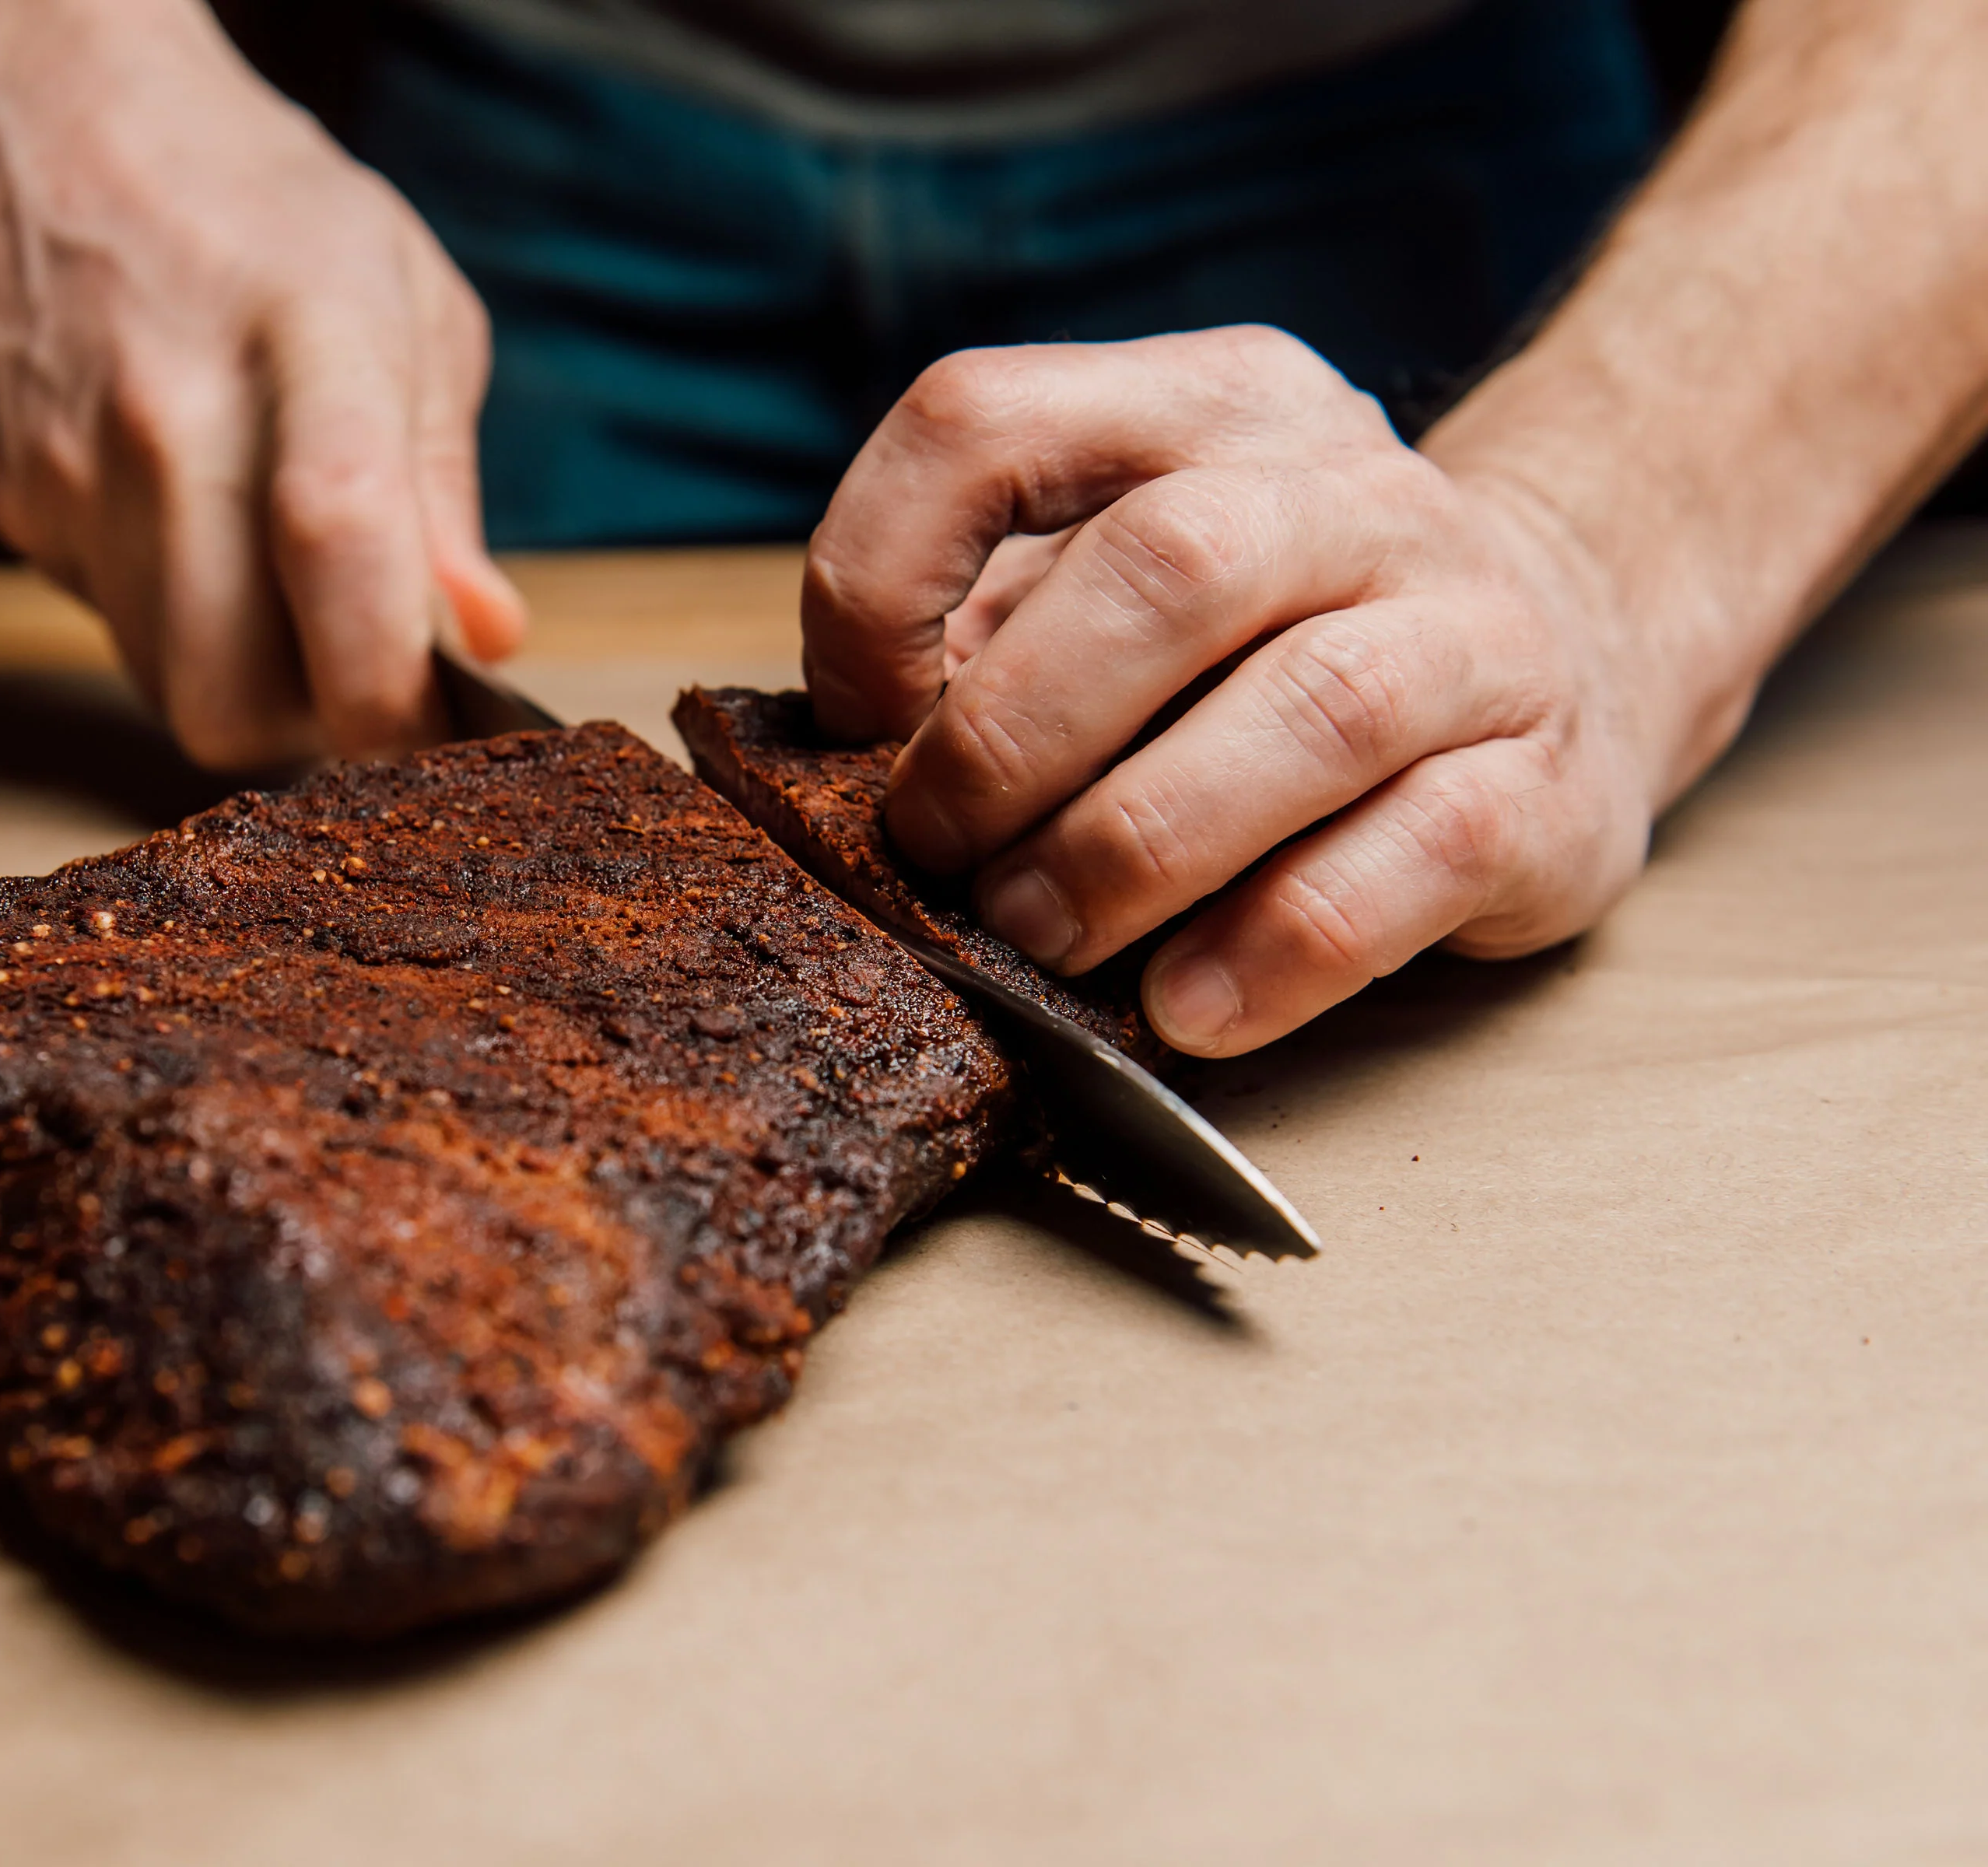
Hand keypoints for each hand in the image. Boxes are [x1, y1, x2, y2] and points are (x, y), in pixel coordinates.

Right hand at [0, 0, 524, 766]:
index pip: (337, 547)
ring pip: (165, 684)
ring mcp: (70, 470)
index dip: (392, 686)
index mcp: (305, 342)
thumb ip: (443, 489)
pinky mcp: (9, 502)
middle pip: (231, 695)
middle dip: (310, 724)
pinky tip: (187, 520)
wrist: (45, 114)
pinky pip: (110, 623)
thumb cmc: (258, 206)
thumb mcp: (408, 307)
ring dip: (238, 677)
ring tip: (271, 576)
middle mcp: (170, 417)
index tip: (435, 721)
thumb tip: (481, 634)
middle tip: (352, 667)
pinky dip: (170, 613)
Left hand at [803, 326, 1668, 1056]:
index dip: (879, 571)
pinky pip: (1413, 862)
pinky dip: (1273, 950)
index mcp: (1204, 407)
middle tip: (941, 856)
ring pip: (1309, 711)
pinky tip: (1186, 1006)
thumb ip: (989, 632)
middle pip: (1166, 566)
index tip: (858, 714)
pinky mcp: (1547, 784)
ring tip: (1045, 938)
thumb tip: (845, 757)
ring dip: (1133, 848)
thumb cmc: (1272, 645)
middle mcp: (1350, 489)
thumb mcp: (1118, 585)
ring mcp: (1472, 628)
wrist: (1568, 651)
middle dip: (1012, 735)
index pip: (984, 420)